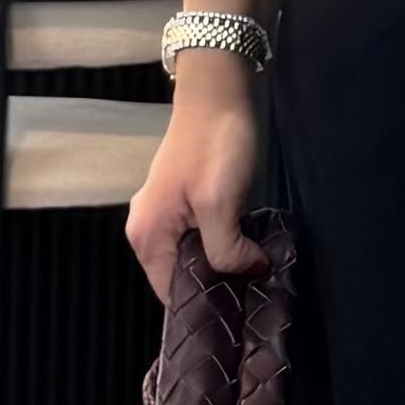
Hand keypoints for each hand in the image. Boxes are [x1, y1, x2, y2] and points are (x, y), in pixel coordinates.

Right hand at [126, 62, 264, 299]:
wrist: (220, 92)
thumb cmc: (214, 144)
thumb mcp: (219, 203)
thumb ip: (226, 249)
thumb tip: (249, 271)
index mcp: (147, 236)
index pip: (172, 295)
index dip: (204, 306)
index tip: (238, 313)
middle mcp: (150, 230)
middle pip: (183, 278)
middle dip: (217, 287)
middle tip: (255, 293)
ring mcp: (168, 215)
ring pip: (197, 258)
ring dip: (224, 266)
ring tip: (256, 274)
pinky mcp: (187, 203)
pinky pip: (204, 239)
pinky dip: (225, 246)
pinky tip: (250, 250)